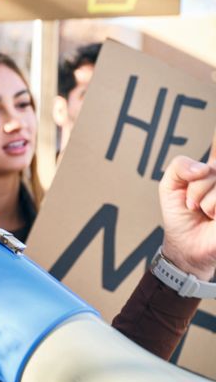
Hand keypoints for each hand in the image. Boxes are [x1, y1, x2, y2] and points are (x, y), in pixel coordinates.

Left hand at [159, 155, 215, 279]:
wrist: (186, 244)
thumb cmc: (180, 215)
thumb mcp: (170, 185)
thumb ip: (180, 165)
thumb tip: (204, 168)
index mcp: (214, 168)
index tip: (213, 137)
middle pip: (212, 167)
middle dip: (195, 185)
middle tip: (192, 202)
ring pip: (215, 178)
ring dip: (202, 198)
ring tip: (203, 211)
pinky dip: (212, 207)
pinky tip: (213, 217)